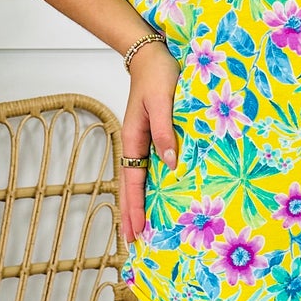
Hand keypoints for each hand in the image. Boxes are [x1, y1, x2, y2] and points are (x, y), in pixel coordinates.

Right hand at [120, 40, 179, 243]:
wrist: (151, 55)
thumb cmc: (158, 75)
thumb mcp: (162, 102)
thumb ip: (164, 132)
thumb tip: (170, 164)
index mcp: (133, 139)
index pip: (133, 183)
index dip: (135, 209)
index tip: (136, 233)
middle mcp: (135, 145)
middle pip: (130, 189)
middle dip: (130, 217)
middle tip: (133, 245)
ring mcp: (141, 144)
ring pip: (137, 182)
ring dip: (137, 206)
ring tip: (139, 231)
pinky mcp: (151, 138)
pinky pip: (147, 170)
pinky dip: (147, 190)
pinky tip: (152, 200)